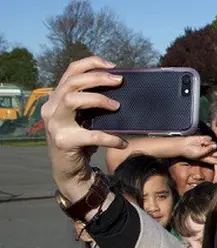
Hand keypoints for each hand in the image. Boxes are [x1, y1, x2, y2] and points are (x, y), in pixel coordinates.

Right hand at [44, 56, 127, 200]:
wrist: (70, 172)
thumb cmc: (81, 142)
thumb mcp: (84, 118)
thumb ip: (92, 104)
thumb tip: (119, 89)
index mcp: (57, 98)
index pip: (71, 72)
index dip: (91, 63)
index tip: (112, 65)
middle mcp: (51, 108)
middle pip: (72, 82)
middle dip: (97, 78)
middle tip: (119, 81)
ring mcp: (54, 124)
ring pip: (72, 100)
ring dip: (98, 99)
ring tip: (117, 106)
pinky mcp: (63, 141)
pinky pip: (90, 135)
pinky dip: (110, 138)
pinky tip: (122, 142)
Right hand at [181, 135, 216, 159]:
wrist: (183, 145)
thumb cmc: (190, 152)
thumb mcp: (200, 154)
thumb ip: (208, 150)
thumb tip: (215, 144)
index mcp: (206, 158)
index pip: (216, 161)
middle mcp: (208, 152)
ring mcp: (207, 146)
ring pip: (213, 144)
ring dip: (208, 145)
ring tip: (201, 145)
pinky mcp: (205, 139)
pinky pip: (208, 139)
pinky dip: (205, 140)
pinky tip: (200, 141)